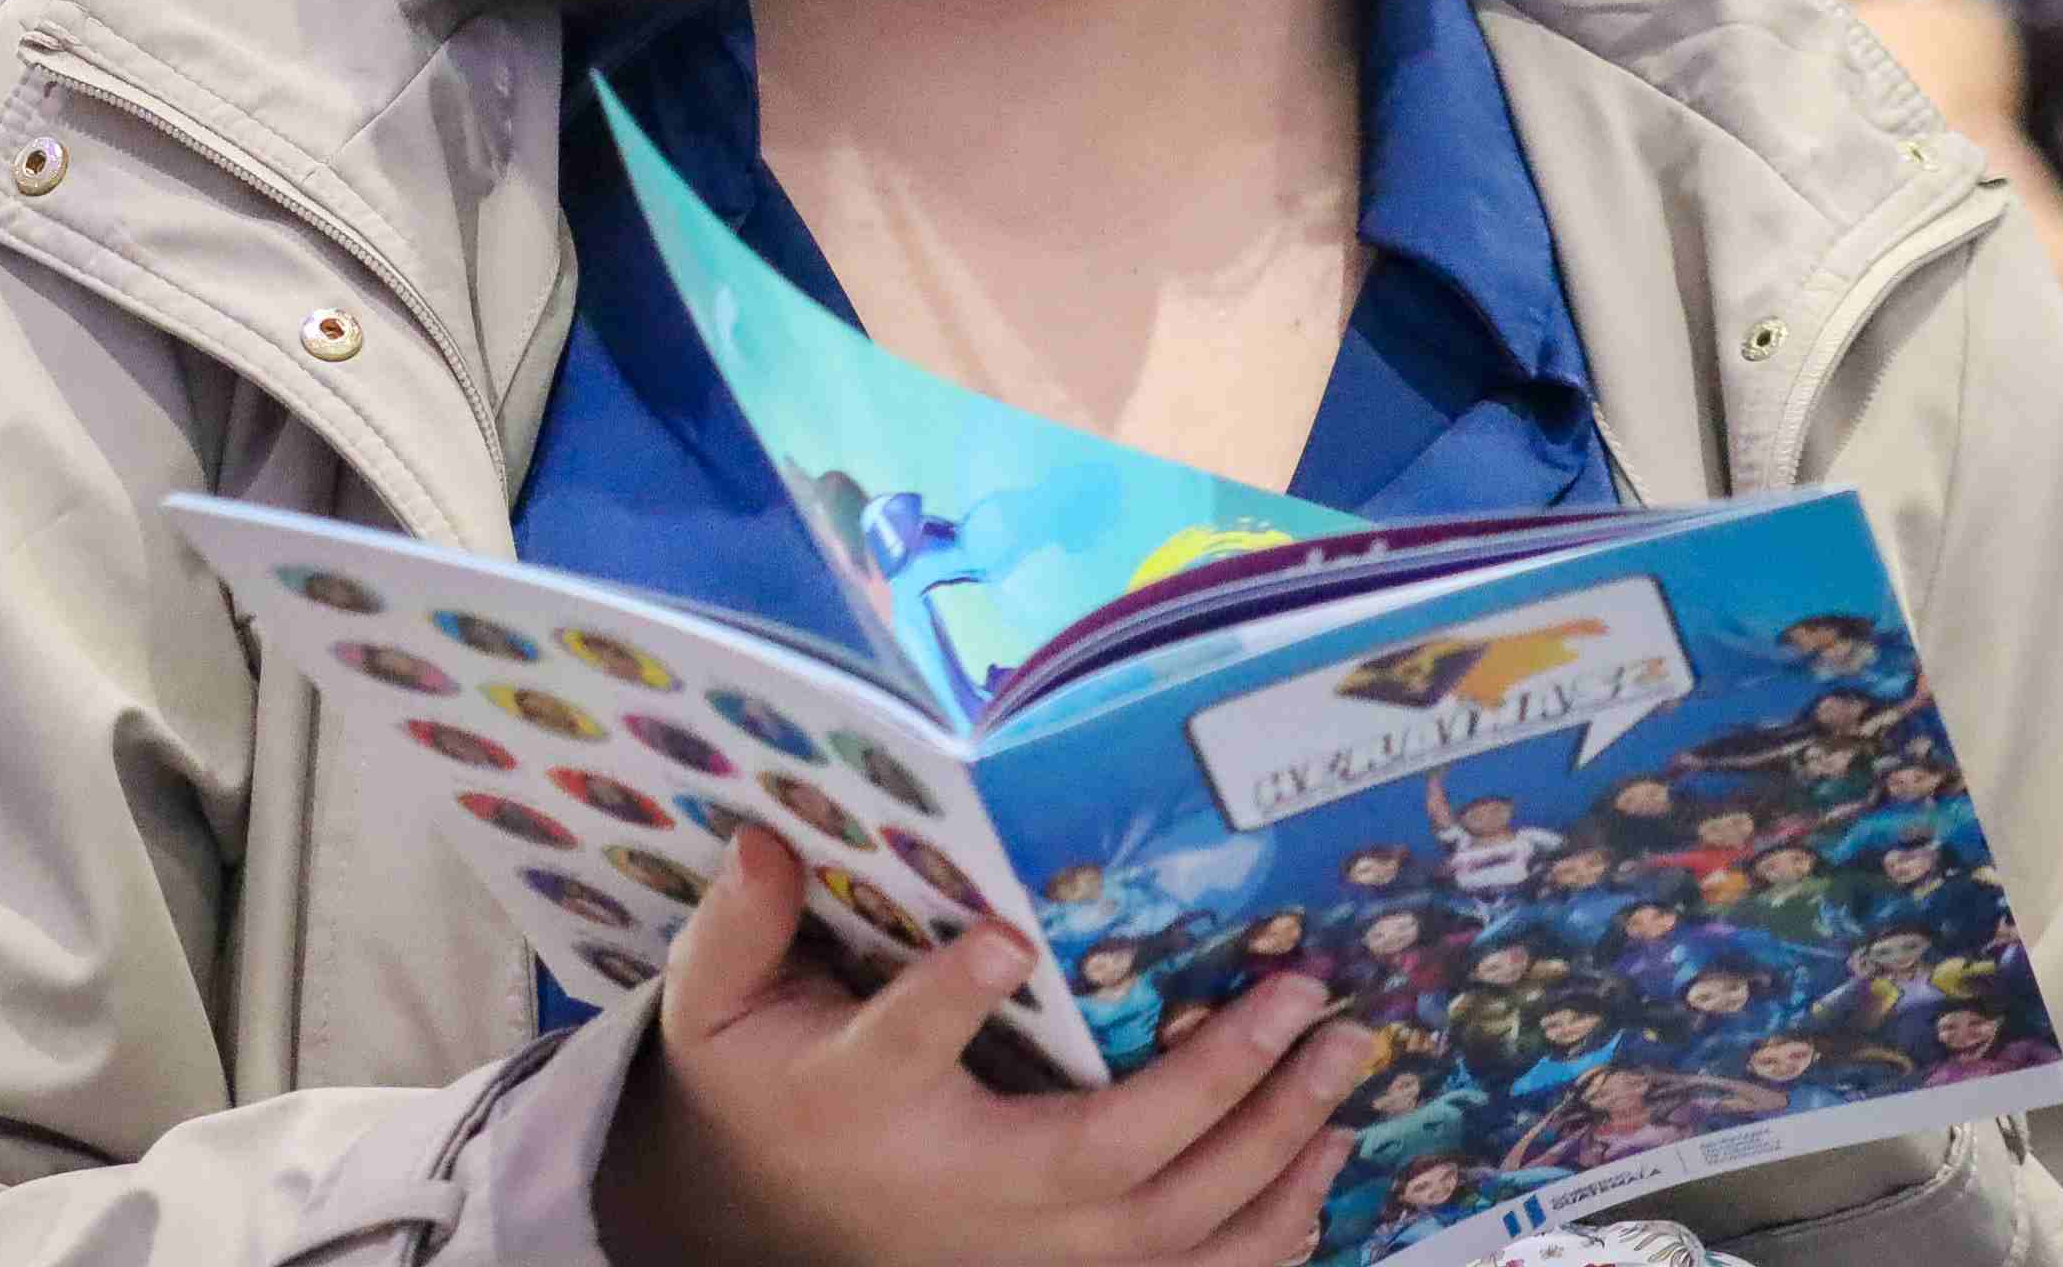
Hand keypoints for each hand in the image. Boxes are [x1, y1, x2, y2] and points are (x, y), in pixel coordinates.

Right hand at [595, 828, 1367, 1266]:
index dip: (950, 998)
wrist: (766, 1224)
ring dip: (1272, 1152)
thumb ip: (738, 928)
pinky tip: (1327, 1165)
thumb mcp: (719, 1007)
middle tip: (1304, 995)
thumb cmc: (765, 1085)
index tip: (1003, 940)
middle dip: (1215, 1080)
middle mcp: (964, 1187)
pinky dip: (1268, 1236)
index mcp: (864, 1099)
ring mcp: (1027, 1251)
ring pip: (1170, 1228)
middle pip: (1100, 1151)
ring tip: (1343, 1064)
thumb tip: (761, 836)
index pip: (902, 1046)